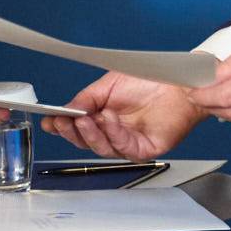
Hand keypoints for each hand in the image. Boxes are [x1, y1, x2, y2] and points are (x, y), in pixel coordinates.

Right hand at [46, 71, 203, 159]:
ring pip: (102, 148)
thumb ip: (86, 98)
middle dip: (72, 132)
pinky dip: (113, 133)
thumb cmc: (150, 81)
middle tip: (64, 121)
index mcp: (102, 118)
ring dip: (91, 133)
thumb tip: (64, 110)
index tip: (49, 121)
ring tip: (86, 118)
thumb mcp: (109, 85)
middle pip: (86, 142)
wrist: (180, 82)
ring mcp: (128, 143)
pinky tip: (108, 120)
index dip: (62, 127)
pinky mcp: (144, 149)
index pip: (77, 128)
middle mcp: (113, 134)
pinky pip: (124, 147)